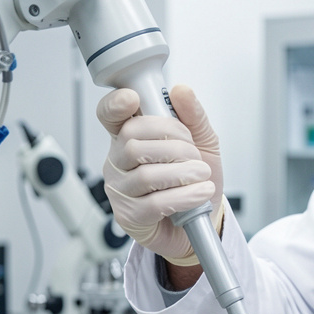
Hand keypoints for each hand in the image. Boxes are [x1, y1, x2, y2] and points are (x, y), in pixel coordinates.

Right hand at [96, 83, 223, 264]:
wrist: (203, 221)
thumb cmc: (196, 180)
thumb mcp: (203, 144)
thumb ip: (193, 118)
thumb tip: (181, 91)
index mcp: (129, 137)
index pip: (109, 116)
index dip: (115, 105)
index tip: (133, 99)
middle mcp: (118, 162)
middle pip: (133, 143)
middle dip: (174, 146)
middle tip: (195, 156)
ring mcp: (120, 190)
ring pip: (145, 174)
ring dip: (182, 173)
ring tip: (202, 175)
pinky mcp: (130, 217)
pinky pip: (154, 203)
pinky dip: (184, 196)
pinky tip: (200, 193)